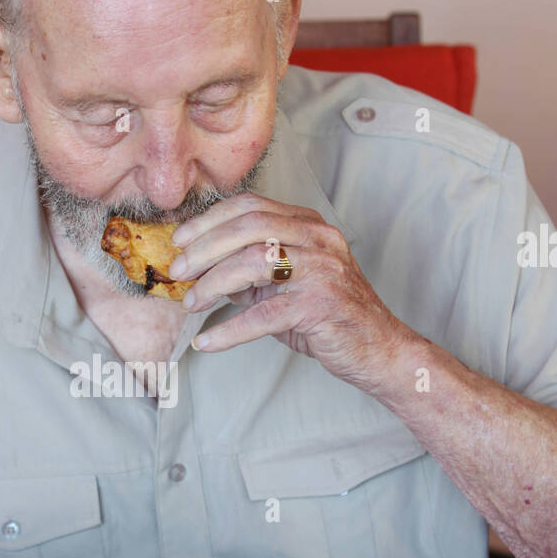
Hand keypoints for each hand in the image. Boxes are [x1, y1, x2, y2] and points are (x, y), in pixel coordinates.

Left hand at [170, 192, 414, 391]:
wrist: (378, 350)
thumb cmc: (328, 317)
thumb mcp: (284, 288)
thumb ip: (249, 275)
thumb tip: (201, 272)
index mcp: (309, 226)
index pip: (251, 206)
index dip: (209, 220)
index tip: (179, 241)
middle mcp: (318, 239)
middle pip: (248, 227)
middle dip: (204, 248)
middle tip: (178, 272)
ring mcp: (322, 270)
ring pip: (253, 262)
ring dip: (212, 284)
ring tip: (191, 304)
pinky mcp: (321, 305)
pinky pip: (264, 314)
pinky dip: (229, 330)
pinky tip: (208, 342)